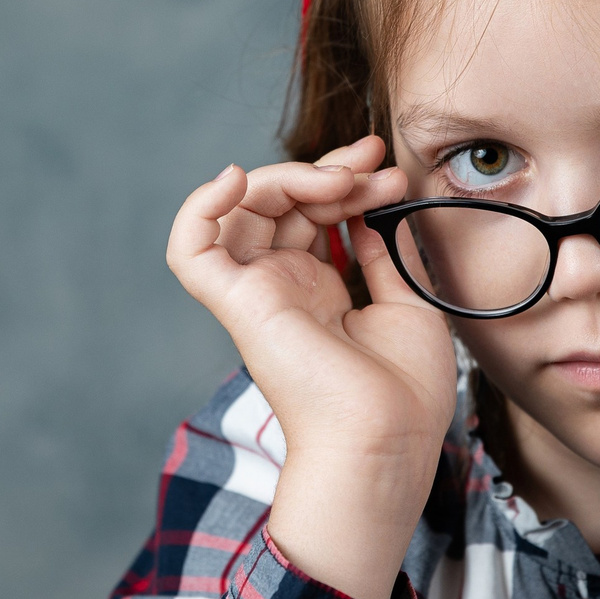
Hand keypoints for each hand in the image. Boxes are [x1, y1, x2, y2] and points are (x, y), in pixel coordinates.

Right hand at [165, 135, 456, 598]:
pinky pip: (190, 248)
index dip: (348, 182)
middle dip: (330, 170)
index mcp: (320, 291)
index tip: (392, 173)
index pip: (314, 214)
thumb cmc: (405, 391)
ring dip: (290, 176)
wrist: (389, 438)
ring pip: (243, 209)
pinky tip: (238, 180)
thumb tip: (373, 208)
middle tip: (375, 160)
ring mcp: (258, 293)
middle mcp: (284, 288)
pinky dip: (202, 205)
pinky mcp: (237, 303)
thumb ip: (386, 251)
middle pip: (282, 202)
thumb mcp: (409, 301)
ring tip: (343, 180)